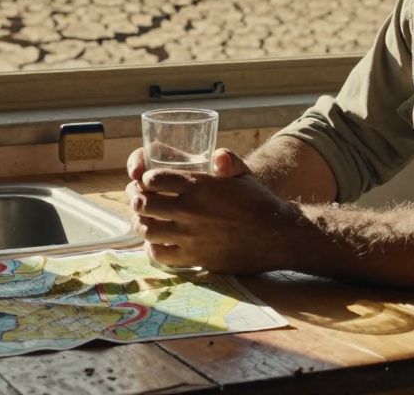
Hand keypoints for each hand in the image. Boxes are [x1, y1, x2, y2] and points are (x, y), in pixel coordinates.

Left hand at [123, 148, 300, 273]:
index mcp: (198, 185)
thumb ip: (227, 160)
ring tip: (145, 221)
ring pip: (146, 229)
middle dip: (137, 200)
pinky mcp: (194, 257)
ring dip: (141, 224)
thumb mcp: (244, 174)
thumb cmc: (259, 202)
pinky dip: (152, 248)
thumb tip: (217, 155)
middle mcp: (189, 209)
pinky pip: (158, 254)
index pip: (153, 179)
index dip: (144, 179)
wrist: (277, 235)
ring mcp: (189, 235)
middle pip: (143, 204)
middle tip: (139, 201)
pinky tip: (157, 243)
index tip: (145, 182)